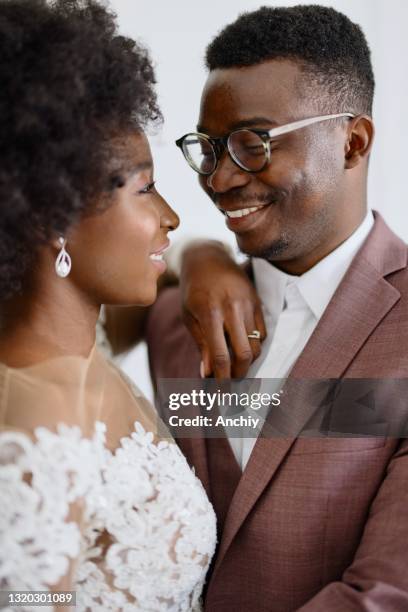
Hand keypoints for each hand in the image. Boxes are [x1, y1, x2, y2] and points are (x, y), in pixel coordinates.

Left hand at [180, 241, 265, 378]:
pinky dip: (255, 345)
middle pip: (245, 353)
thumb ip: (201, 344)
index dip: (222, 377)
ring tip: (235, 368)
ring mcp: (248, 304)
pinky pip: (263, 332)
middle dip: (239, 374)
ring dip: (247, 362)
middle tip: (231, 383)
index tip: (220, 391)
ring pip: (257, 345)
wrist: (208, 257)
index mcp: (210, 312)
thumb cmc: (193, 289)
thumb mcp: (189, 316)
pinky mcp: (258, 302)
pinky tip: (242, 347)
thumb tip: (208, 373)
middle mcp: (232, 308)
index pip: (221, 354)